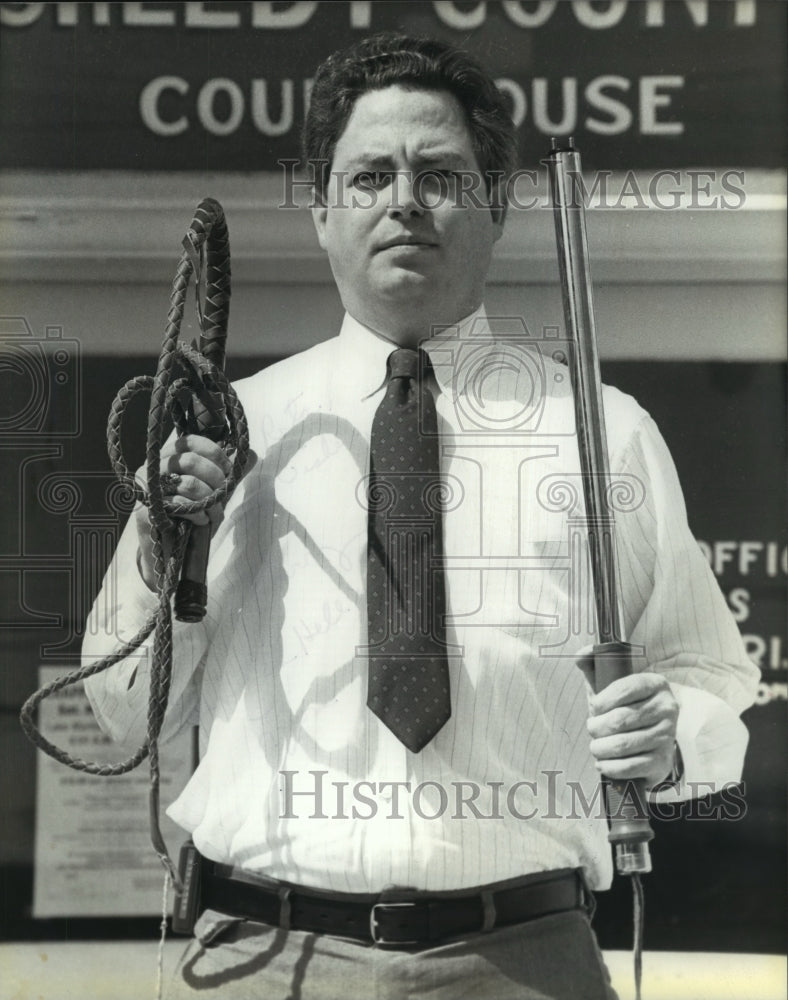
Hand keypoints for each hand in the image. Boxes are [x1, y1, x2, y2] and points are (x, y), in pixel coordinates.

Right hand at [134, 435, 232, 587]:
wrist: (171, 549)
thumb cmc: (192, 515)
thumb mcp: (214, 492)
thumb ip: (230, 474)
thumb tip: (254, 455)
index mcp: (169, 458)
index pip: (190, 441)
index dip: (214, 453)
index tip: (229, 469)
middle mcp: (154, 468)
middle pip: (190, 461)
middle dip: (216, 478)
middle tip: (224, 493)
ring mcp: (148, 488)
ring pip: (188, 484)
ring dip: (210, 501)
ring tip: (216, 514)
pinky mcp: (146, 508)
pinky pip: (179, 505)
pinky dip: (198, 514)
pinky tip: (203, 521)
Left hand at [586, 672, 678, 788]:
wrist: (652, 742)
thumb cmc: (626, 708)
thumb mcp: (612, 685)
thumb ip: (595, 667)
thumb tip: (581, 653)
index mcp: (655, 684)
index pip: (625, 688)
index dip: (601, 700)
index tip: (594, 707)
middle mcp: (667, 708)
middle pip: (620, 720)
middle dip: (596, 727)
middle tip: (592, 729)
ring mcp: (666, 736)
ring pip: (622, 745)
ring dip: (600, 748)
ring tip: (596, 746)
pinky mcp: (662, 761)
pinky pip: (629, 766)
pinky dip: (609, 766)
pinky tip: (603, 762)